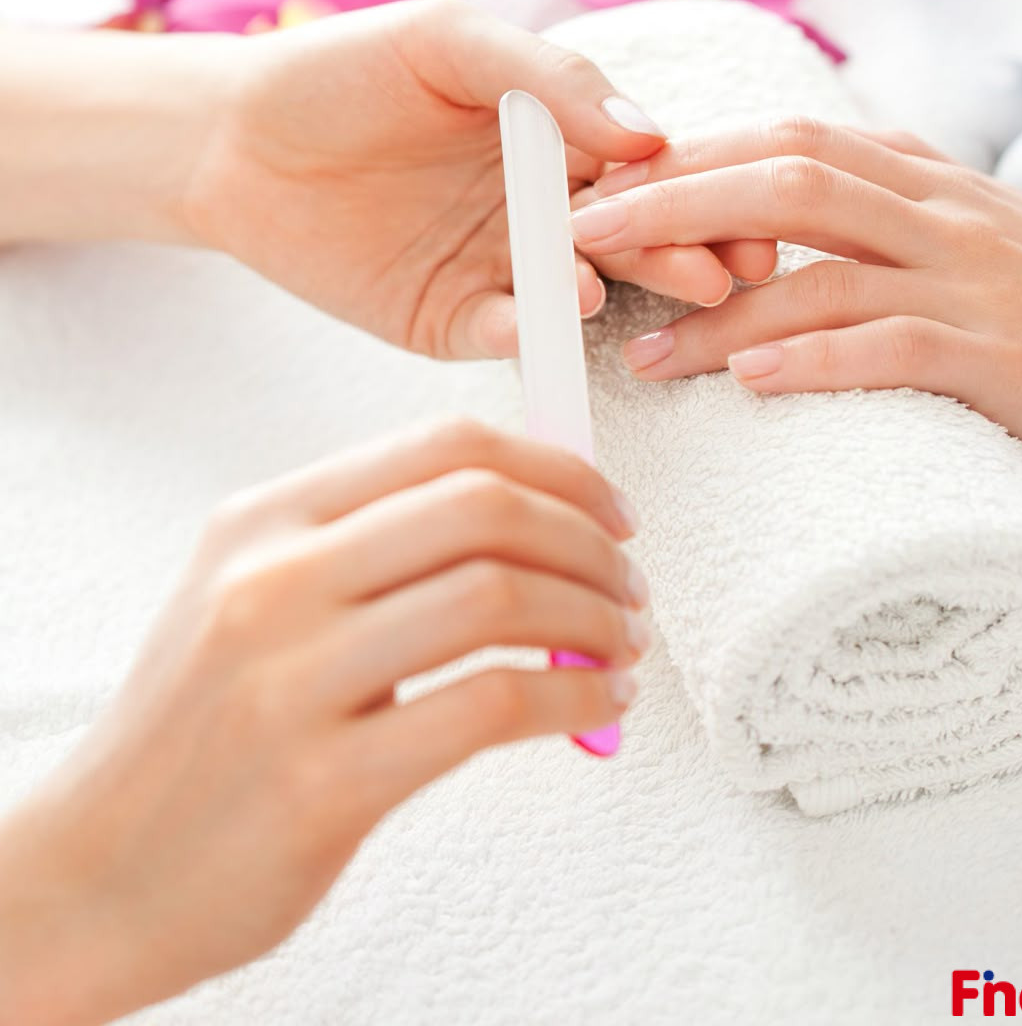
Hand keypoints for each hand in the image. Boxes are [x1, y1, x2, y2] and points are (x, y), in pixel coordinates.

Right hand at [0, 419, 647, 1025]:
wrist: (94, 872)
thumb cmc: (193, 735)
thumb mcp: (248, 600)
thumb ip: (369, 553)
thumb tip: (524, 530)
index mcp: (263, 522)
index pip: (443, 448)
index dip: (554, 468)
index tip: (607, 508)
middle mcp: (273, 582)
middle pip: (483, 508)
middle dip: (587, 539)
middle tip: (628, 580)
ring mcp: (293, 679)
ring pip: (497, 597)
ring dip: (592, 616)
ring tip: (622, 643)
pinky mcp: (323, 782)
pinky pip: (490, 708)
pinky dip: (573, 698)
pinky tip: (598, 707)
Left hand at [182, 0, 774, 356]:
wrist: (232, 136)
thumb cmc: (343, 69)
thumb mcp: (451, 43)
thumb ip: (550, 78)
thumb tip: (653, 133)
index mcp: (559, 140)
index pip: (650, 171)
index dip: (699, 193)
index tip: (749, 215)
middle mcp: (544, 210)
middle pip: (632, 237)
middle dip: (678, 254)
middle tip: (718, 271)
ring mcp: (500, 270)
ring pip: (577, 290)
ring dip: (613, 293)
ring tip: (627, 285)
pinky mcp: (450, 320)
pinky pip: (503, 332)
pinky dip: (530, 329)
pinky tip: (551, 314)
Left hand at [570, 116, 1021, 482]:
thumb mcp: (971, 230)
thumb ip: (881, 207)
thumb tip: (776, 209)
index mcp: (922, 175)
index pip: (783, 140)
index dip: (683, 161)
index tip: (601, 190)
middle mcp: (939, 212)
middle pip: (782, 177)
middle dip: (669, 203)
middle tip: (577, 237)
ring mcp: (971, 280)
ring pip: (822, 265)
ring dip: (717, 309)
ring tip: (640, 352)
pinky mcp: (1003, 358)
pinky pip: (895, 347)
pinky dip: (818, 358)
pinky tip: (754, 380)